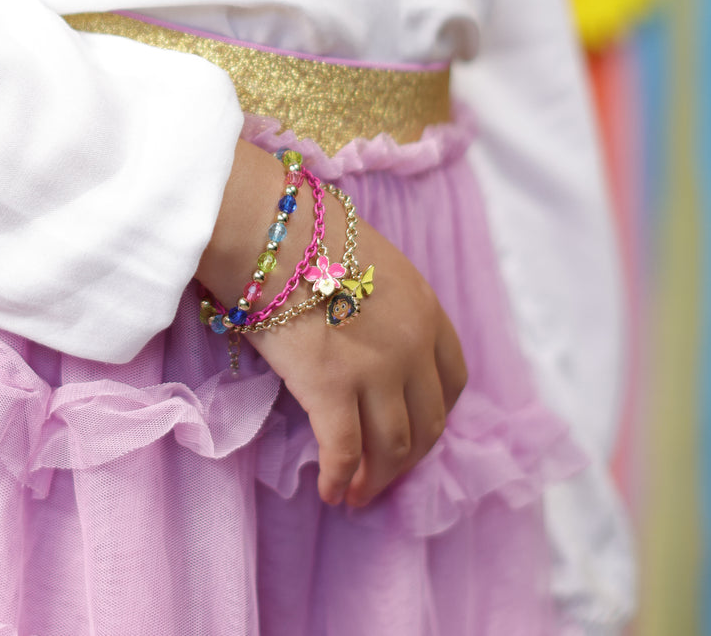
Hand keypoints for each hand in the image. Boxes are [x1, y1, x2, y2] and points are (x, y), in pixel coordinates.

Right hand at [247, 192, 466, 506]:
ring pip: (393, 446)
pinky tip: (330, 493)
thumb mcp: (375, 264)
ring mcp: (376, 370)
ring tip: (359, 496)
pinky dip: (340, 479)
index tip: (418, 429)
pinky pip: (343, 451)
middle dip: (410, 458)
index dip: (437, 413)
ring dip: (378, 480)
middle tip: (386, 476)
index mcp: (427, 311)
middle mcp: (413, 346)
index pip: (453, 380)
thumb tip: (371, 332)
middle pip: (429, 422)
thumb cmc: (312, 236)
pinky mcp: (331, 389)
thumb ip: (388, 305)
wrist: (273, 231)